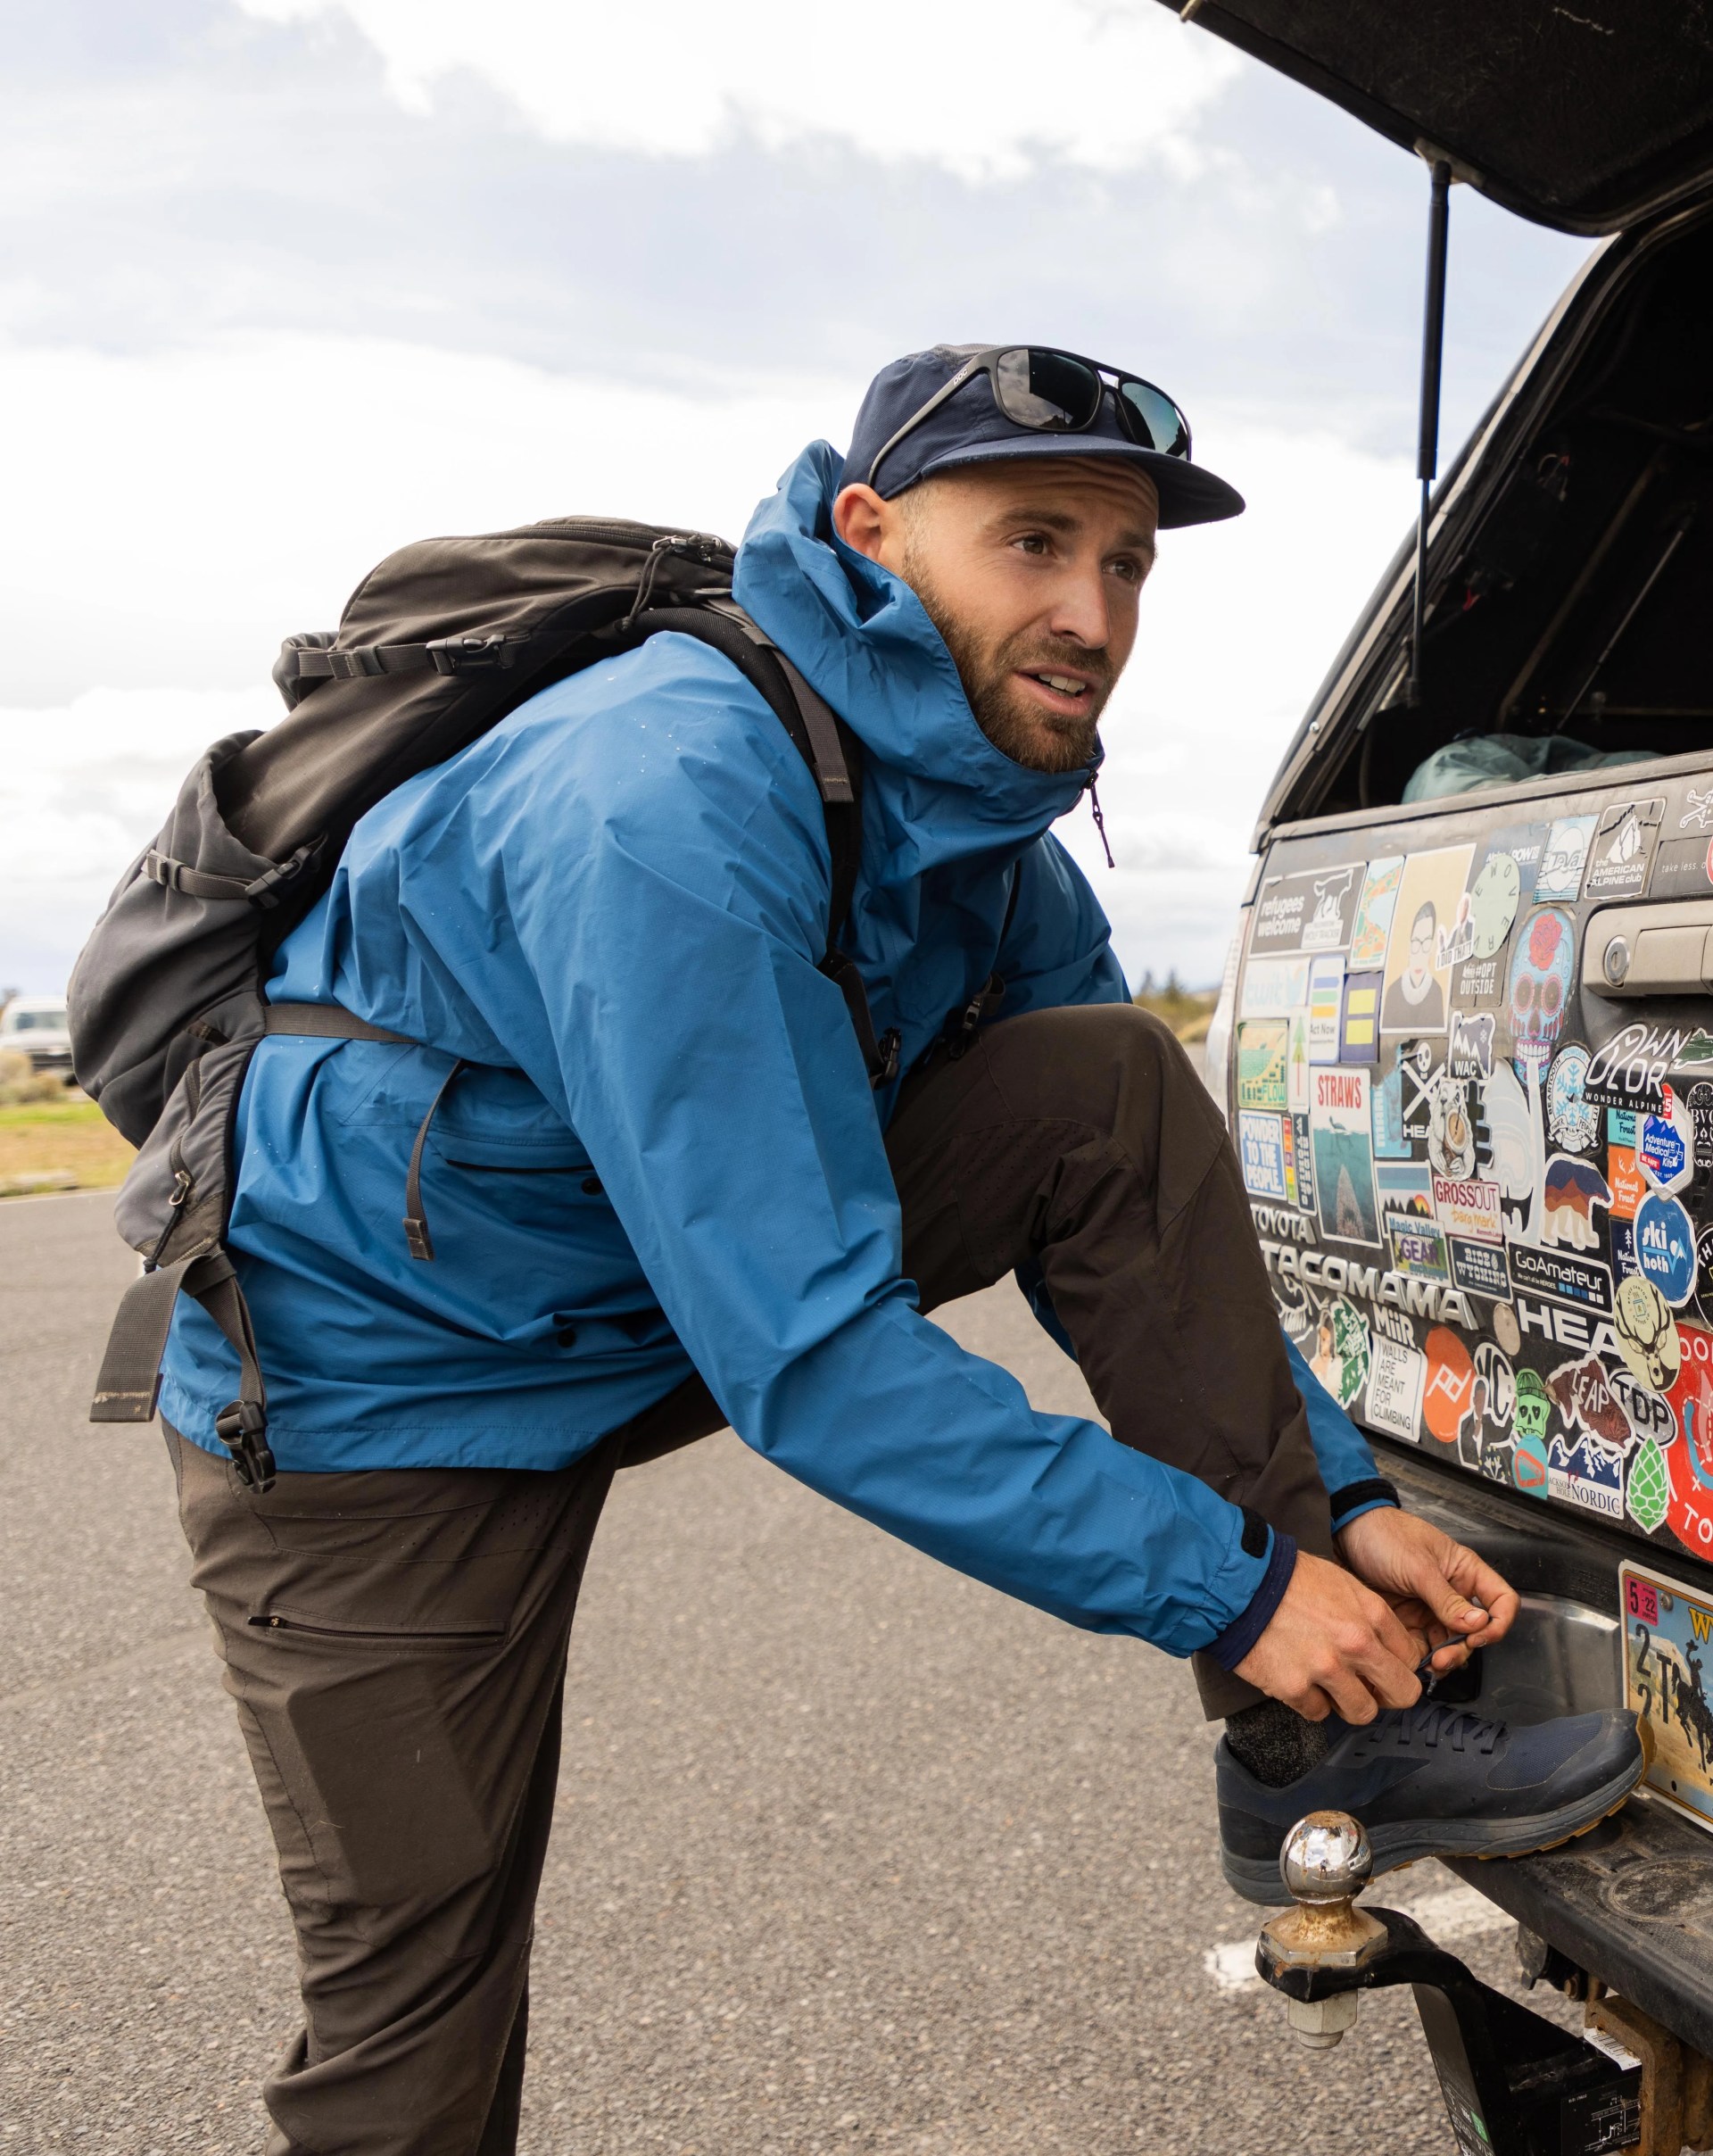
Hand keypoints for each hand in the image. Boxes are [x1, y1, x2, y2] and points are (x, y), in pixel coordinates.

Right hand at [1234, 1549, 1426, 1722]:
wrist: (1239, 1583)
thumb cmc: (1288, 1578)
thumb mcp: (1341, 1582)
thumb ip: (1369, 1616)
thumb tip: (1384, 1647)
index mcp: (1371, 1614)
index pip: (1412, 1658)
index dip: (1398, 1665)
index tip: (1384, 1667)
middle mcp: (1356, 1644)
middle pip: (1402, 1693)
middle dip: (1388, 1694)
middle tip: (1371, 1688)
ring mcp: (1326, 1668)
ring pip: (1362, 1711)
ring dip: (1348, 1702)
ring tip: (1330, 1686)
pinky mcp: (1295, 1687)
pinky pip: (1318, 1713)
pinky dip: (1310, 1702)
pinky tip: (1299, 1679)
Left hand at [1336, 1507, 1519, 1675]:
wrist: (1345, 1532)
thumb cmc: (1384, 1535)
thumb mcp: (1418, 1567)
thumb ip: (1447, 1598)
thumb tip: (1478, 1624)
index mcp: (1465, 1571)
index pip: (1501, 1601)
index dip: (1498, 1622)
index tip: (1478, 1636)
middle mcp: (1453, 1592)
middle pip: (1475, 1631)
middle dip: (1463, 1648)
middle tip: (1444, 1659)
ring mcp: (1430, 1607)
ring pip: (1450, 1642)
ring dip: (1444, 1657)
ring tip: (1429, 1665)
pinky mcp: (1408, 1619)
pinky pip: (1424, 1644)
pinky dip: (1422, 1657)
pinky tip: (1413, 1662)